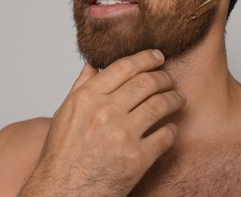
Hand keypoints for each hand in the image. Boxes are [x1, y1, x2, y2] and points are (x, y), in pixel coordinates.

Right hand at [18, 50, 185, 195]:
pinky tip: (171, 128)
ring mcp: (122, 135)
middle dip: (164, 77)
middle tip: (170, 80)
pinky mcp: (137, 158)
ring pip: (160, 104)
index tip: (157, 57)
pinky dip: (172, 129)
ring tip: (178, 98)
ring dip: (174, 98)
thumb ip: (81, 86)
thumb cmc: (62, 154)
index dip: (146, 58)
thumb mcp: (65, 114)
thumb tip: (92, 66)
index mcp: (87, 98)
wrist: (63, 191)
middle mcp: (105, 112)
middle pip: (147, 83)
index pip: (124, 66)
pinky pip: (166, 135)